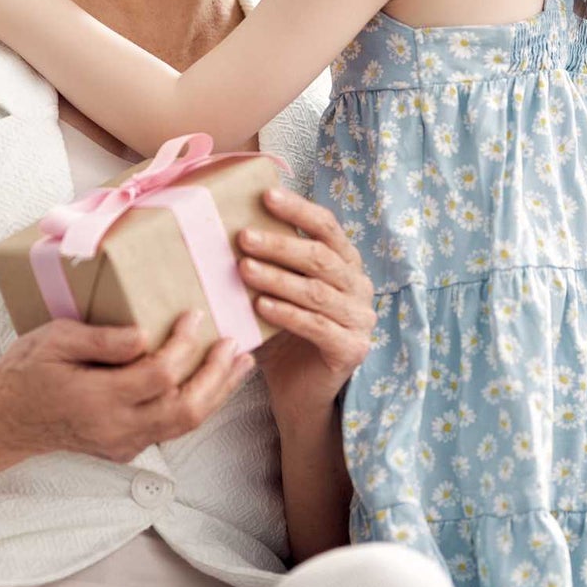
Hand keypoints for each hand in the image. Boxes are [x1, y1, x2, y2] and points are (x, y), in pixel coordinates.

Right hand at [0, 310, 254, 463]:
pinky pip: (170, 429)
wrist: (6, 420)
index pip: (159, 374)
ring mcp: (123, 443)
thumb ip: (101, 340)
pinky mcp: (125, 449)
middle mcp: (116, 428)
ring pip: (184, 424)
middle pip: (185, 409)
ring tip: (238, 364)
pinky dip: (195, 405)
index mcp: (98, 398)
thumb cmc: (27, 371)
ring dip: (216, 393)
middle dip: (216, 376)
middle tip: (235, 345)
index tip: (194, 315)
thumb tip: (144, 335)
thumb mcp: (55, 340)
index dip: (183, 345)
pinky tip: (208, 383)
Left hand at [238, 186, 375, 420]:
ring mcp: (360, 319)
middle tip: (242, 237)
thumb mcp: (277, 291)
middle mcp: (359, 287)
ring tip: (244, 269)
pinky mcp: (352, 349)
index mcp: (346, 263)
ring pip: (316, 291)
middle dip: (280, 244)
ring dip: (278, 277)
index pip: (327, 226)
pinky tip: (260, 306)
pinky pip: (317, 326)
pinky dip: (287, 314)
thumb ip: (268, 261)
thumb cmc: (284, 334)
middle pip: (321, 257)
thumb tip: (227, 222)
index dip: (298, 209)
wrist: (299, 392)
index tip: (265, 195)